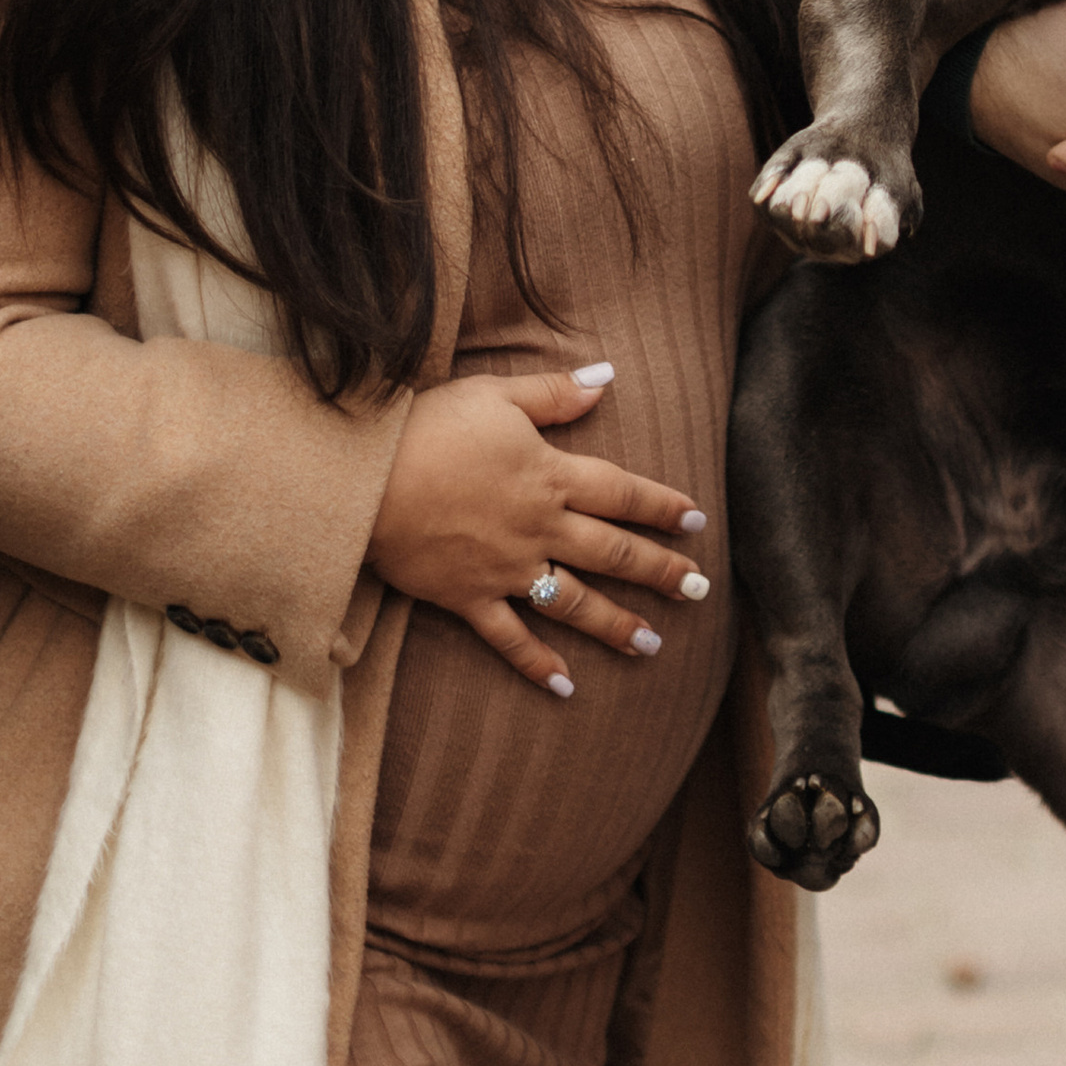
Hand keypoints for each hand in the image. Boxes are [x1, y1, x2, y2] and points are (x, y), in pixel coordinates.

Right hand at [366, 363, 710, 697]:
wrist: (367, 479)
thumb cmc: (429, 426)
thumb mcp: (496, 394)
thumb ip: (554, 394)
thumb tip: (607, 379)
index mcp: (549, 475)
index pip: (621, 493)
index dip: (661, 507)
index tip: (696, 521)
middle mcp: (538, 527)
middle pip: (611, 552)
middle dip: (659, 571)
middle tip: (698, 589)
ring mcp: (506, 569)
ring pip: (574, 602)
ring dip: (616, 625)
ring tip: (652, 645)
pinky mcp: (468, 598)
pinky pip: (510, 639)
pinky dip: (538, 664)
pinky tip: (565, 686)